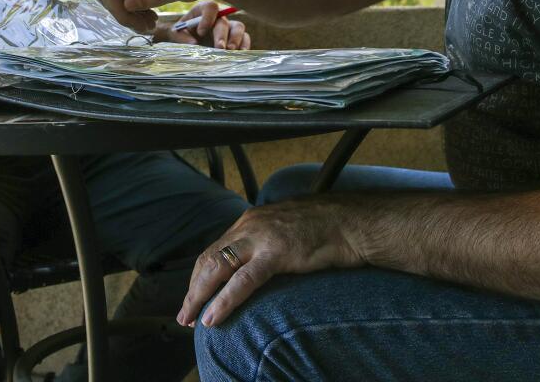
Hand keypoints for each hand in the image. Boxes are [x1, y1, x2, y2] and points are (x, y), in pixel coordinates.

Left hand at [157, 1, 251, 48]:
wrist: (186, 42)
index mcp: (202, 11)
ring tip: (230, 51)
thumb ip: (181, 37)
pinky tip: (241, 54)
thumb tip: (195, 43)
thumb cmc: (181, 34)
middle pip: (224, 21)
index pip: (210, 7)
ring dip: (236, 39)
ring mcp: (228, 26)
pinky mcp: (235, 37)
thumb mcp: (175, 34)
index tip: (200, 32)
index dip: (207, 18)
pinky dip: (244, 45)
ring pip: (238, 27)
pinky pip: (245, 37)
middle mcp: (218, 17)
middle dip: (222, 34)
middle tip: (219, 48)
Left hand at [177, 198, 361, 328]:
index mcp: (250, 221)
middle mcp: (249, 226)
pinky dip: (224, 301)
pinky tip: (213, 318)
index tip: (195, 296)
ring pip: (217, 268)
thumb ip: (268, 242)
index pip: (215, 249)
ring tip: (192, 320)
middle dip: (194, 289)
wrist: (354, 221)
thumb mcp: (288, 230)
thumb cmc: (327, 229)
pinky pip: (242, 281)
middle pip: (209, 259)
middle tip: (185, 315)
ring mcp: (261, 238)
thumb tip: (258, 264)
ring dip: (199, 296)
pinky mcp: (276, 253)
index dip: (201, 276)